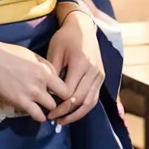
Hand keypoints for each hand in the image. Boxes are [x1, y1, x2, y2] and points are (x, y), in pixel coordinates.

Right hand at [0, 36, 68, 123]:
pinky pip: (37, 116)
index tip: (60, 93)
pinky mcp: (20, 102)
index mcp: (46, 71)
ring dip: (47, 108)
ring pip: (50, 109)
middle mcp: (41, 84)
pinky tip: (35, 111)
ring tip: (42, 106)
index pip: (66, 89)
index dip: (65, 93)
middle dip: (57, 101)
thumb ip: (46, 66)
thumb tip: (55, 77)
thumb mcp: (33, 55)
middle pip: (60, 101)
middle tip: (51, 100)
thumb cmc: (10, 54)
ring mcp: (31, 95)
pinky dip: (38, 116)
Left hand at [46, 11, 103, 125]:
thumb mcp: (55, 51)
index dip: (59, 104)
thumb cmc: (65, 38)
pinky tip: (73, 113)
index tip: (47, 110)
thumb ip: (53, 72)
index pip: (70, 92)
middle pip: (80, 99)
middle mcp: (93, 71)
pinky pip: (94, 97)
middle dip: (66, 112)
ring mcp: (99, 75)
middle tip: (53, 118)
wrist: (83, 27)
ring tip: (63, 121)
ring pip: (90, 102)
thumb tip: (47, 93)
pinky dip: (84, 108)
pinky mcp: (101, 77)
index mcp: (80, 64)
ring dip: (77, 114)